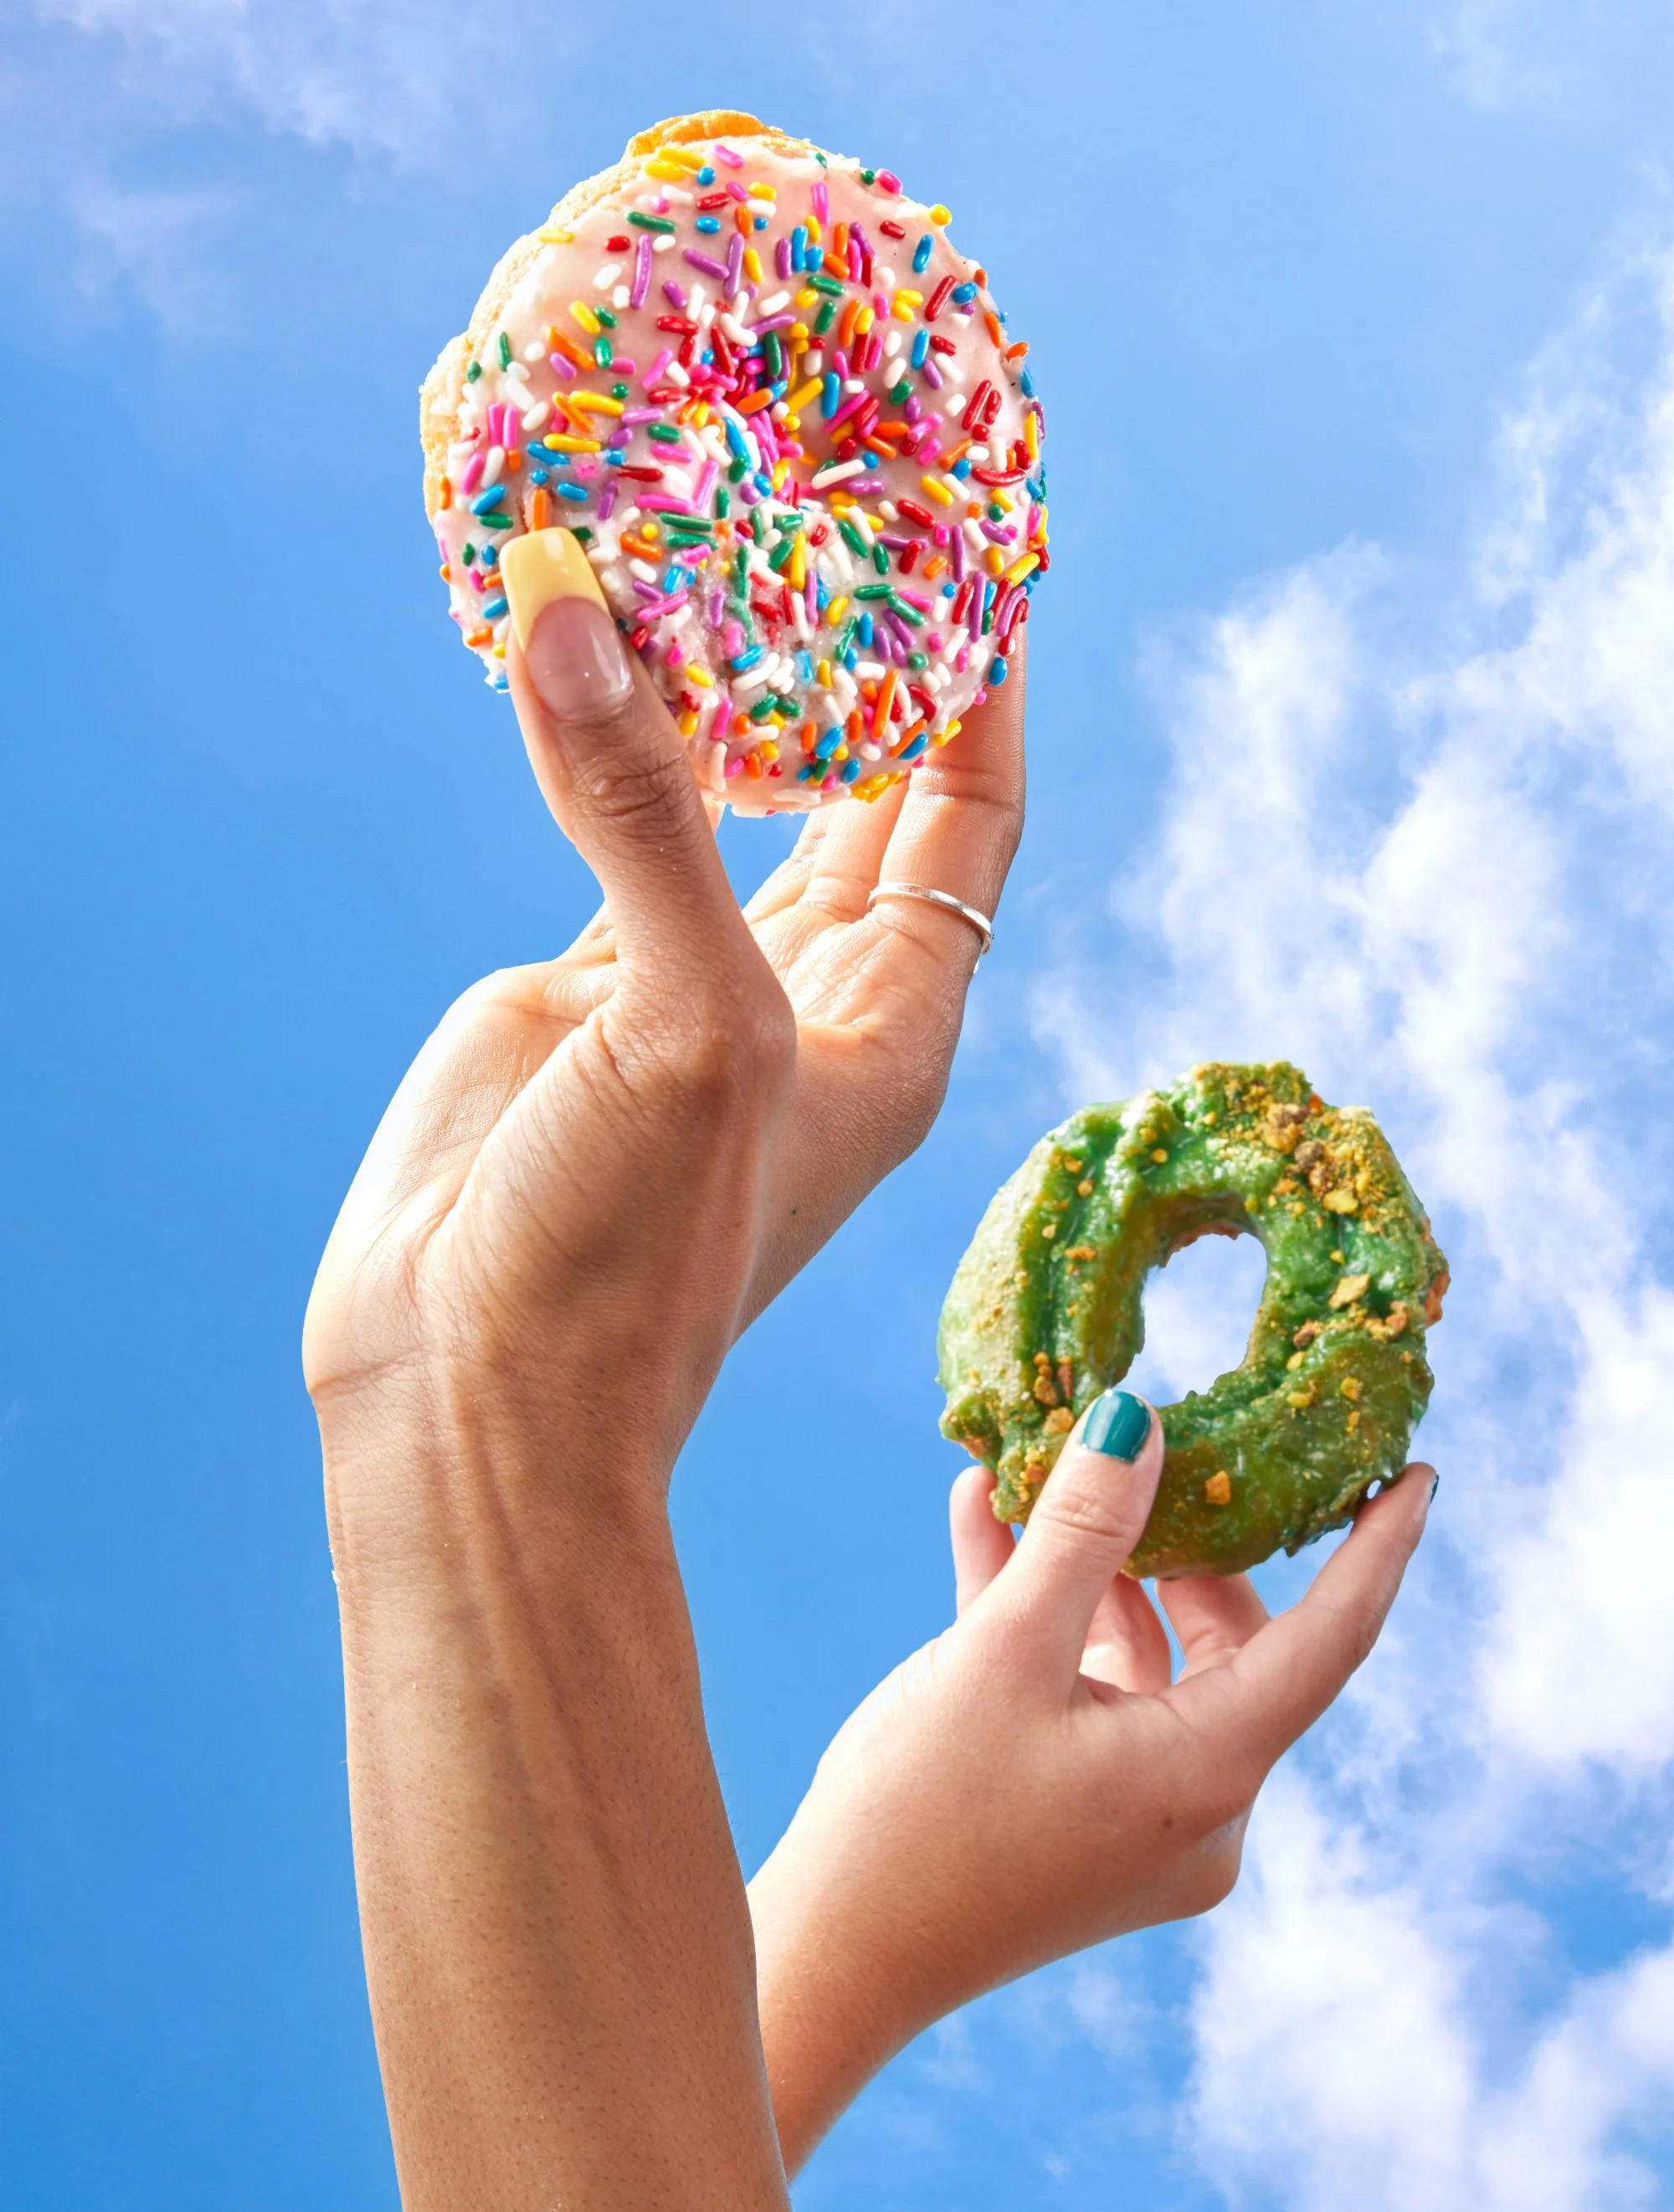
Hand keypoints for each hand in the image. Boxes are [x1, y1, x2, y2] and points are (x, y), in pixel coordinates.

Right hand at [505, 558, 1024, 1332]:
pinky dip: (599, 734)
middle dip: (855, 655)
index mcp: (893, 1022)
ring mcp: (689, 984)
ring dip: (725, 681)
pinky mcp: (579, 986)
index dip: (976, 680)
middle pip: (865, 789)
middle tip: (833, 491)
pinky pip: (609, 824)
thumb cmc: (633, 1254)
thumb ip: (644, 819)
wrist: (482, 1389)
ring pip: (731, 798)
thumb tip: (574, 609)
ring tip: (715, 523)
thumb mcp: (685, 1029)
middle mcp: (807, 995)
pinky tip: (588, 635)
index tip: (963, 538)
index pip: (969, 815)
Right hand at [751, 1398, 1435, 2157]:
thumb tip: (1139, 1418)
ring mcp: (1144, 1827)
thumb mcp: (1001, 1650)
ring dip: (1097, 1574)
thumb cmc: (918, 1814)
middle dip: (1186, 1542)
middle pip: (1231, 1647)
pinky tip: (987, 1531)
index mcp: (1210, 1774)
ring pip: (1151, 1668)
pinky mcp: (1085, 1829)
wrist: (832, 1962)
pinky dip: (1054, 1626)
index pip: (1333, 1639)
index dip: (1377, 1548)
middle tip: (1165, 1447)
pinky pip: (1095, 1702)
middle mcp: (1201, 1811)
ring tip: (1039, 1474)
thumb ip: (1080, 1529)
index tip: (1416, 1472)